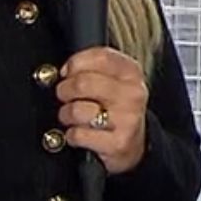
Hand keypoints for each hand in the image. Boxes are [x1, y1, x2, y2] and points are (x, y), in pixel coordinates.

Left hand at [56, 46, 150, 173]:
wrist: (136, 144)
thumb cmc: (118, 108)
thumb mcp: (115, 80)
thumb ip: (93, 67)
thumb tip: (65, 70)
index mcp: (131, 72)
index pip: (99, 56)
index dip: (75, 63)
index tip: (68, 72)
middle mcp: (132, 93)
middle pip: (83, 83)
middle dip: (64, 90)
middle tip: (64, 96)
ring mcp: (127, 119)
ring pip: (77, 110)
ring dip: (66, 115)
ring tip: (72, 117)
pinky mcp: (118, 143)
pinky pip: (78, 135)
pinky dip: (72, 135)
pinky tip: (80, 133)